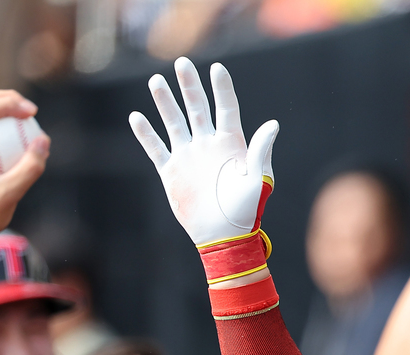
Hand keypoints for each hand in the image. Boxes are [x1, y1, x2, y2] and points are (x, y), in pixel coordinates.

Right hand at [130, 57, 276, 247]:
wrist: (223, 237)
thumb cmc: (246, 210)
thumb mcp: (258, 179)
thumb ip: (261, 149)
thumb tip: (273, 123)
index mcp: (231, 144)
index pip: (226, 108)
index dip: (222, 88)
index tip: (217, 68)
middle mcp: (208, 145)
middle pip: (197, 108)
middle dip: (189, 86)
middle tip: (182, 63)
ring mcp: (189, 157)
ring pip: (175, 122)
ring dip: (165, 103)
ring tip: (156, 81)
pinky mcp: (172, 172)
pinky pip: (157, 148)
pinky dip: (146, 134)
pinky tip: (137, 117)